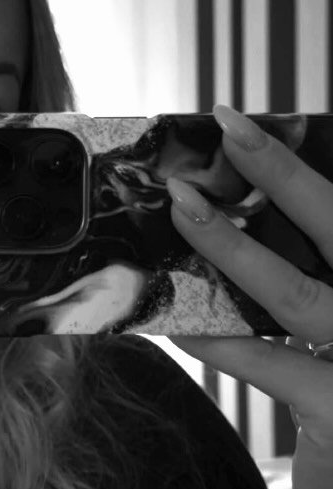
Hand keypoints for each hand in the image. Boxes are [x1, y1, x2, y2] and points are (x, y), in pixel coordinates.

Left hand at [164, 104, 332, 488]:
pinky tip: (178, 319)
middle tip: (230, 125)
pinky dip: (219, 338)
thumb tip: (230, 229)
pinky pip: (269, 364)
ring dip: (230, 245)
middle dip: (282, 172)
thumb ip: (309, 282)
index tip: (250, 128)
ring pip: (295, 290)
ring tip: (181, 205)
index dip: (296, 171)